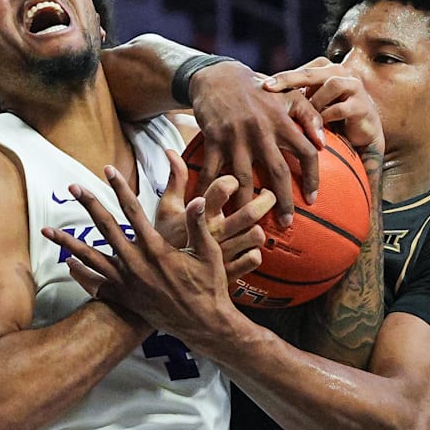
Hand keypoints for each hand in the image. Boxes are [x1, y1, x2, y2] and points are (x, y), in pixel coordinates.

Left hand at [41, 163, 250, 345]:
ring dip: (67, 242)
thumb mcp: (208, 253)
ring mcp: (126, 282)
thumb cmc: (208, 287)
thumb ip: (198, 225)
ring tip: (47, 230)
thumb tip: (196, 198)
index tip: (109, 171)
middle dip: (89, 204)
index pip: (133, 211)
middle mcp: (136, 264)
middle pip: (105, 228)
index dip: (121, 188)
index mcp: (156, 249)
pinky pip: (95, 284)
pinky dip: (79, 273)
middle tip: (73, 187)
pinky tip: (67, 263)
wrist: (202, 325)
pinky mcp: (123, 298)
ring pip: (90, 257)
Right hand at [154, 151, 273, 272]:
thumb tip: (171, 151)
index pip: (223, 187)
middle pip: (250, 212)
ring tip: (255, 225)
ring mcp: (222, 253)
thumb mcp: (167, 208)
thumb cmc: (166, 238)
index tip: (234, 182)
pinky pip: (253, 259)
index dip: (233, 180)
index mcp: (198, 214)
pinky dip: (254, 253)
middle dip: (266, 200)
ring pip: (255, 236)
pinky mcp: (227, 272)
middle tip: (268, 194)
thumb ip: (175, 179)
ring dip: (258, 229)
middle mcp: (213, 232)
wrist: (160, 278)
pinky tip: (248, 249)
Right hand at [189, 60, 323, 226]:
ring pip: (244, 178)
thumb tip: (323, 143)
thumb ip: (309, 116)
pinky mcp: (214, 139)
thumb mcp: (289, 94)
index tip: (312, 199)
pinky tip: (211, 207)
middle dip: (284, 201)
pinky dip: (211, 189)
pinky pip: (213, 170)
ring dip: (248, 204)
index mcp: (282, 121)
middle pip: (277, 172)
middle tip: (288, 223)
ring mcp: (236, 136)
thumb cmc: (259, 89)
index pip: (306, 152)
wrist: (219, 76)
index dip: (312, 177)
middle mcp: (261, 130)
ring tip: (251, 222)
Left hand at [262, 58, 384, 157]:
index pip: (302, 69)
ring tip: (304, 116)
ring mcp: (354, 87)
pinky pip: (340, 108)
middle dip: (289, 79)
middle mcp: (341, 73)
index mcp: (327, 70)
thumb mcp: (313, 106)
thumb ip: (297, 99)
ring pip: (331, 85)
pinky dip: (326, 117)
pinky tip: (317, 127)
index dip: (283, 76)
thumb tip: (263, 97)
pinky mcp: (362, 106)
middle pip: (312, 72)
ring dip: (315, 101)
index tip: (263, 86)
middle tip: (269, 88)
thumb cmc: (333, 119)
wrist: (363, 135)